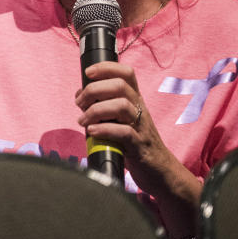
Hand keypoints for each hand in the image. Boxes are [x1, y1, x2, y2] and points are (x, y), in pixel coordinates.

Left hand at [75, 61, 188, 198]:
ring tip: (83, 121)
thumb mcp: (119, 119)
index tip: (88, 72)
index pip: (126, 73)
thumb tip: (80, 95)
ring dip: (95, 110)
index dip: (107, 67)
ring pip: (122, 105)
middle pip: (120, 86)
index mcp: (134, 100)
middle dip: (94, 90)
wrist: (159, 170)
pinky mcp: (139, 146)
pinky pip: (124, 132)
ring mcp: (141, 127)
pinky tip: (92, 132)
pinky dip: (104, 129)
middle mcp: (139, 109)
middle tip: (79, 103)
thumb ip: (102, 106)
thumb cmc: (133, 142)